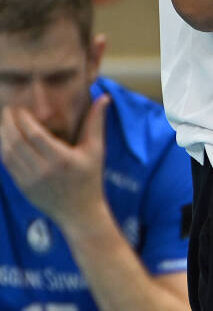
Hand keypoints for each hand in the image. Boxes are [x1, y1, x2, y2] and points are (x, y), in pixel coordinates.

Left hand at [0, 96, 109, 229]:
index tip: (20, 107)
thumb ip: (96, 122)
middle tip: (7, 110)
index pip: (35, 135)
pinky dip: (3, 150)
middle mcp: (43, 170)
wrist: (79, 213)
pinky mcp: (23, 187)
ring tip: (3, 122)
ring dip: (3, 136)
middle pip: (17, 143)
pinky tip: (5, 139)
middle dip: (9, 124)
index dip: (24, 119)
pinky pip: (8, 166)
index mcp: (61, 159)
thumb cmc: (90, 178)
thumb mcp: (96, 150)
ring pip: (8, 154)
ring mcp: (30, 181)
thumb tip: (104, 97)